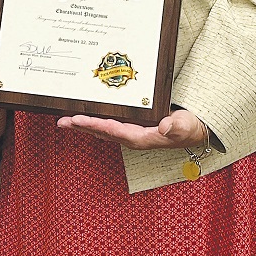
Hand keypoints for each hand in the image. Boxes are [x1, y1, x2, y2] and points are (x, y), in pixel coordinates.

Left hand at [57, 109, 206, 150]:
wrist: (195, 132)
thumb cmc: (189, 128)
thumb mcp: (185, 126)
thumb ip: (175, 126)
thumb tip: (163, 125)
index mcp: (141, 138)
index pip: (112, 130)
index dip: (94, 124)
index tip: (78, 120)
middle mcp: (132, 138)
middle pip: (101, 131)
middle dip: (81, 127)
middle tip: (61, 122)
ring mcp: (131, 134)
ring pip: (102, 129)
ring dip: (84, 125)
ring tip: (66, 120)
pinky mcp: (132, 129)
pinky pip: (109, 126)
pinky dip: (95, 121)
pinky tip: (86, 118)